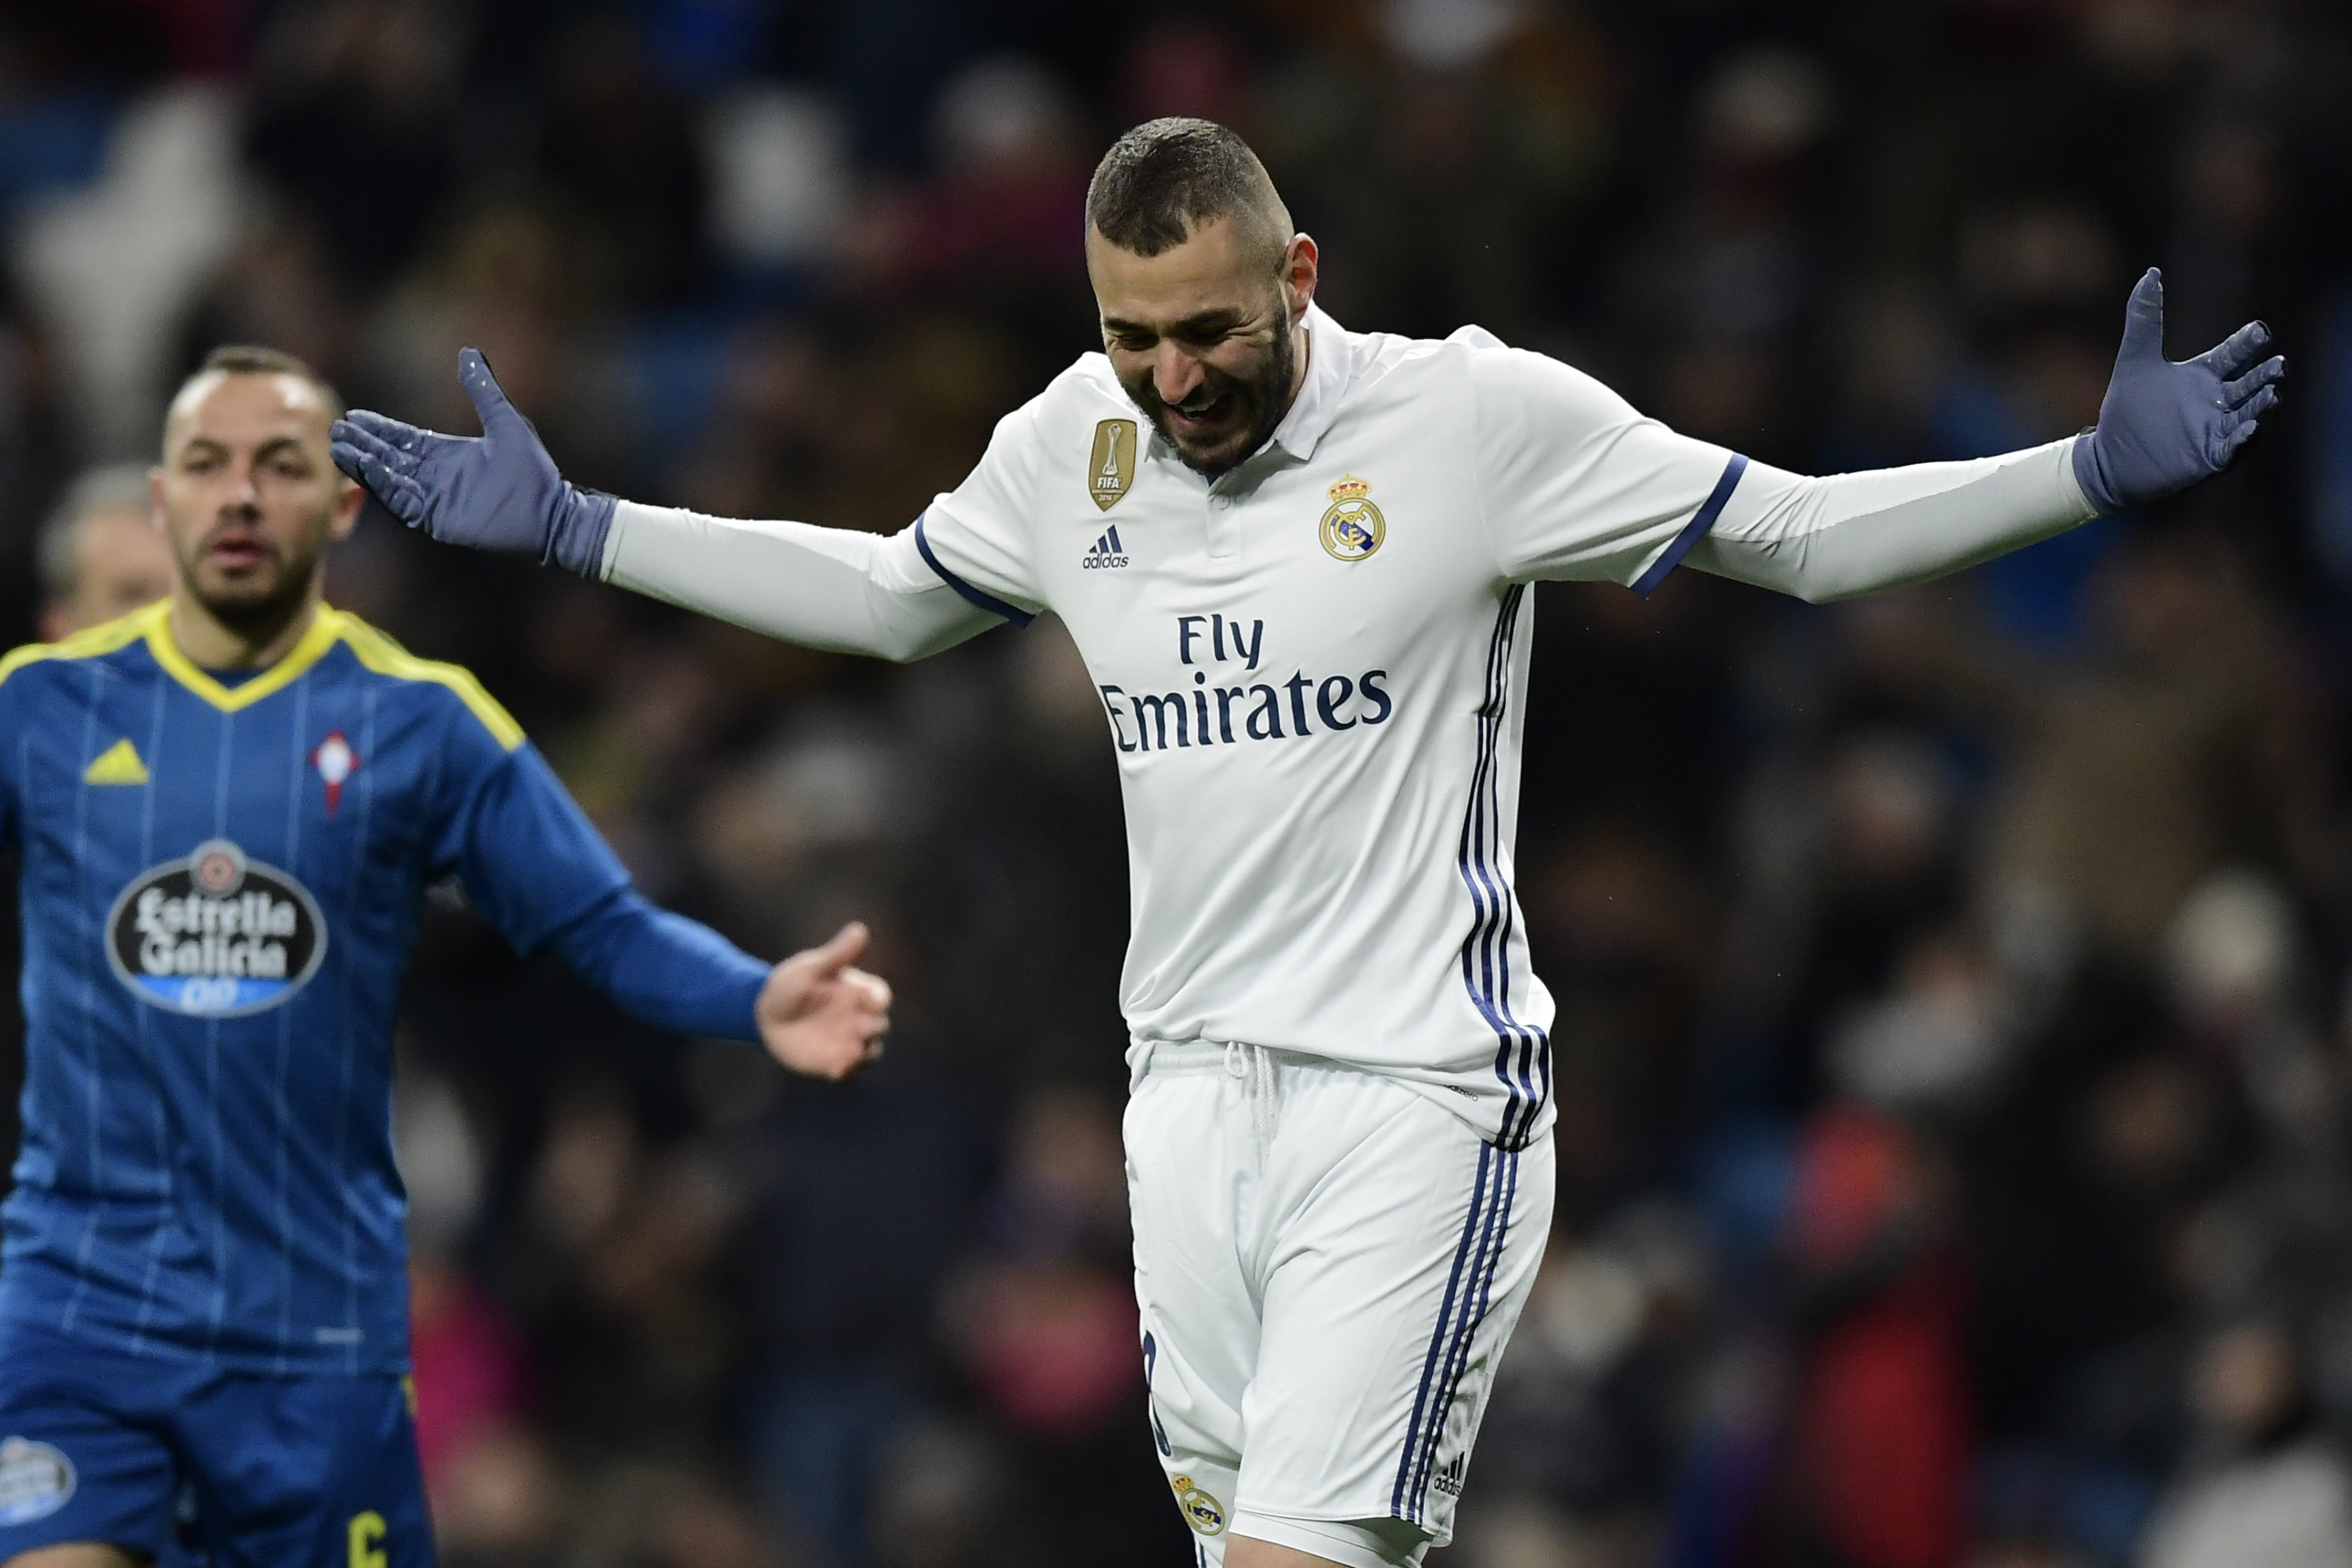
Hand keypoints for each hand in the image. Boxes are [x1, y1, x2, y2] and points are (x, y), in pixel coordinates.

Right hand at [328, 348, 616, 574]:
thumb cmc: (534, 471)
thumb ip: (483, 389)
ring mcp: (436, 499)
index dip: (379, 429)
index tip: (354, 416)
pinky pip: (403, 502)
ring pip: (390, 479)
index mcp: (449, 454)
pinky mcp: (438, 519)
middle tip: (337, 430)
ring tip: (340, 448)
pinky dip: (383, 486)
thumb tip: (468, 351)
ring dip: (365, 464)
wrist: (551, 512)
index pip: (404, 440)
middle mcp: (438, 477)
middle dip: (363, 445)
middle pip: (390, 458)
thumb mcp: (505, 422)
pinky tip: (366, 469)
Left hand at [756, 921, 891, 1080]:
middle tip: (860, 1029)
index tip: (872, 1002)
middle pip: (879, 1026)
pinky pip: (847, 1072)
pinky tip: (836, 1071)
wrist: (763, 1014)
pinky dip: (846, 1072)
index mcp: (857, 992)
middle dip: (873, 1028)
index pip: (879, 997)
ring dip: (865, 1054)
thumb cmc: (789, 985)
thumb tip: (860, 930)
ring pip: (870, 1052)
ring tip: (852, 1054)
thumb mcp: (811, 968)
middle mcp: (857, 1018)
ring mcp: (847, 1042)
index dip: (878, 1000)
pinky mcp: (833, 1062)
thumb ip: (837, 954)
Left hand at [2072, 267, 2285, 514]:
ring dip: (2261, 404)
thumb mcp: (2134, 360)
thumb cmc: (2125, 409)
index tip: (2259, 330)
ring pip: (2248, 413)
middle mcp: (2216, 400)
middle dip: (2264, 374)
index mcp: (2203, 375)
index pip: (2233, 354)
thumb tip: (2151, 272)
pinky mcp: (2209, 456)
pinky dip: (2243, 438)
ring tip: (2272, 392)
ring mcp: (2216, 429)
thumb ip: (2144, 319)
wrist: (2108, 457)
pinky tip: (2251, 427)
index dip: (2246, 343)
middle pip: (2249, 383)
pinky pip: (2233, 447)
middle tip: (2278, 363)